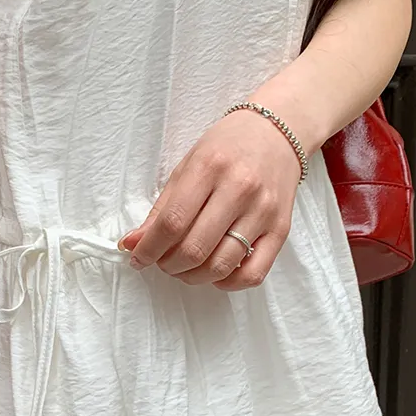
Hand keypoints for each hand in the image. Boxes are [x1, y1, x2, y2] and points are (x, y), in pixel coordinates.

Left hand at [119, 107, 301, 289]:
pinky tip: (215, 273)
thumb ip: (161, 208)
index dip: (149, 249)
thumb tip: (134, 244)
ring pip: (221, 266)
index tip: (138, 258)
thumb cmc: (227, 148)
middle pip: (195, 249)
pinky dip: (228, 283)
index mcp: (210, 167)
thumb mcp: (188, 166)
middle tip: (162, 262)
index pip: (172, 222)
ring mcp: (263, 211)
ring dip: (193, 277)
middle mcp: (240, 189)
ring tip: (185, 268)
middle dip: (168, 265)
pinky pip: (253, 274)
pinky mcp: (280, 230)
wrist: (277, 132)